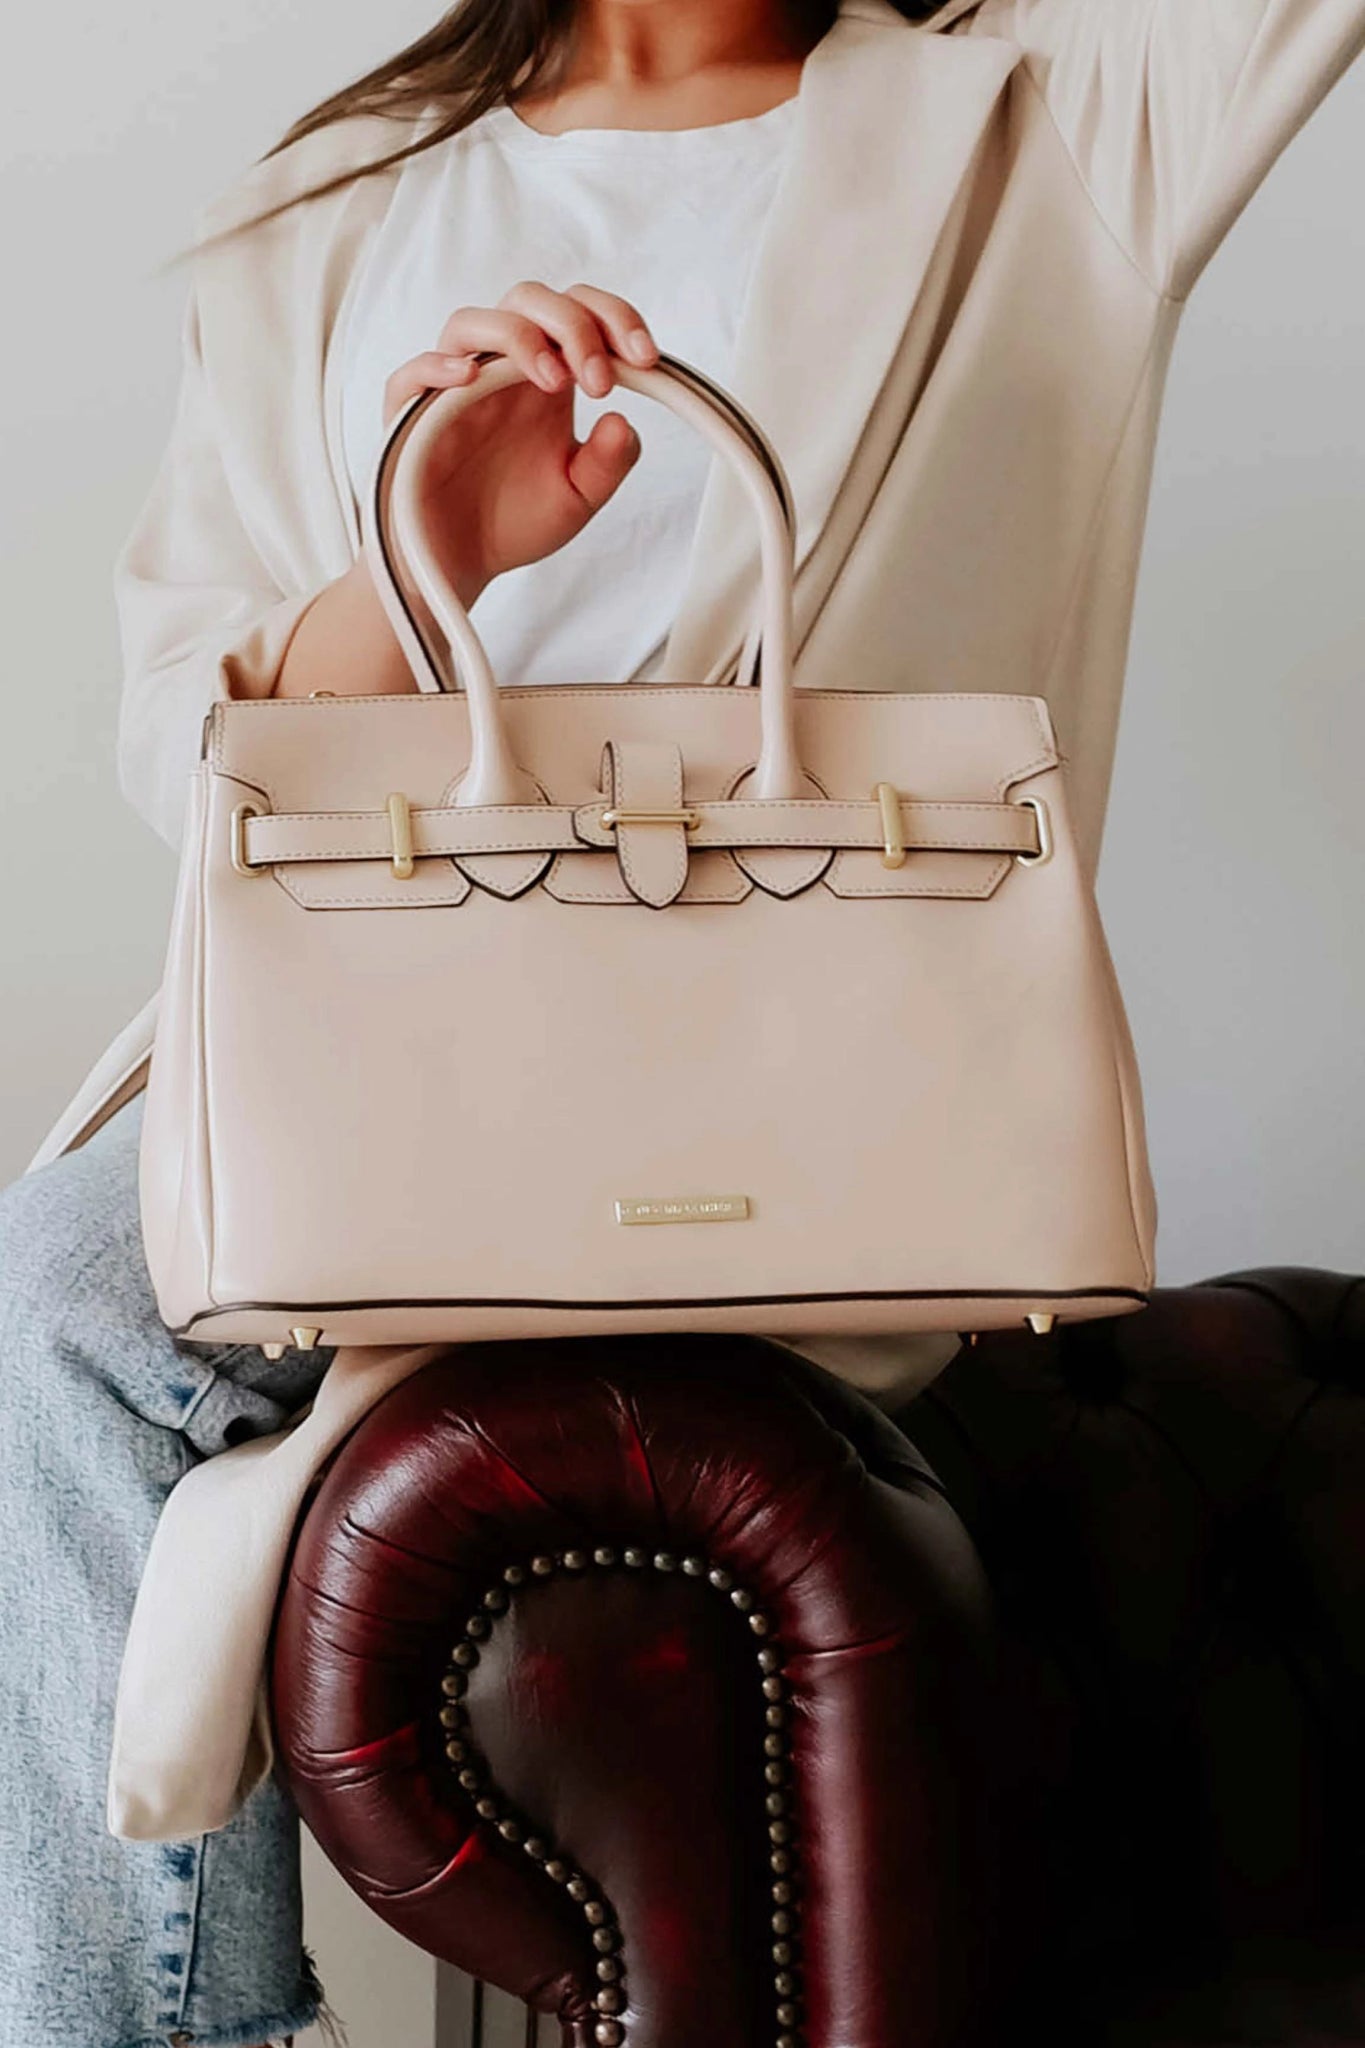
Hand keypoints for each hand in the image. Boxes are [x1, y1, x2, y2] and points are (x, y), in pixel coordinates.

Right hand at [378, 282, 661, 608]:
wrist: (462, 566)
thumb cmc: (514, 523)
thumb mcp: (578, 498)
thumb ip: (607, 463)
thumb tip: (622, 422)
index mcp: (546, 378)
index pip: (578, 314)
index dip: (614, 321)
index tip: (645, 359)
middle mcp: (500, 371)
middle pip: (530, 300)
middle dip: (574, 326)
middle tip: (599, 380)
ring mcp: (452, 388)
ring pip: (473, 322)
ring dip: (520, 337)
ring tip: (554, 381)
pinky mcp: (410, 416)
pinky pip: (413, 373)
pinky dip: (438, 366)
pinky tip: (468, 377)